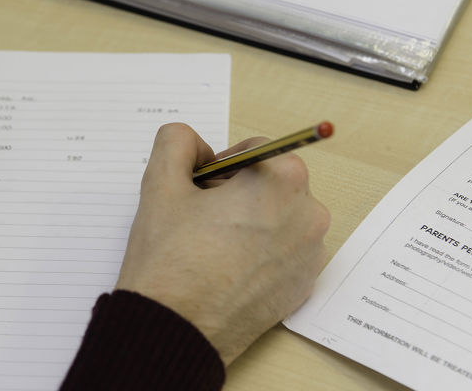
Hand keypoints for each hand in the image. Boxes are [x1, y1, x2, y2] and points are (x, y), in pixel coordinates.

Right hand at [115, 123, 329, 364]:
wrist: (176, 330)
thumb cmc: (170, 260)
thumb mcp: (161, 184)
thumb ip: (176, 141)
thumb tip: (193, 143)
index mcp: (282, 180)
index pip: (253, 150)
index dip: (218, 166)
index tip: (198, 190)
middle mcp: (309, 213)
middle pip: (271, 183)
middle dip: (237, 192)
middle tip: (201, 219)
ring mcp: (311, 254)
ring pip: (278, 217)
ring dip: (249, 221)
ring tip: (211, 247)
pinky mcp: (303, 285)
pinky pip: (283, 251)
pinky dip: (259, 252)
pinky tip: (226, 269)